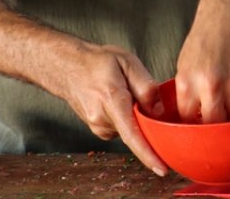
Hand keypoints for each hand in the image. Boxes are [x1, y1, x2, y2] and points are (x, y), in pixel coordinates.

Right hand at [59, 44, 165, 175]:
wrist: (67, 67)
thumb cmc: (97, 62)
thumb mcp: (127, 62)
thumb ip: (145, 86)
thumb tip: (158, 111)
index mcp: (111, 100)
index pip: (132, 135)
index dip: (148, 154)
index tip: (161, 168)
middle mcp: (102, 119)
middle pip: (138, 129)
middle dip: (147, 116)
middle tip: (136, 90)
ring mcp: (98, 127)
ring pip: (131, 128)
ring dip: (135, 115)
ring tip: (123, 91)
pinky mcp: (99, 130)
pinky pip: (123, 127)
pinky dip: (127, 117)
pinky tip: (118, 100)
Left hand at [175, 0, 229, 123]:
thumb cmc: (207, 35)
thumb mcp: (185, 64)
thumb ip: (188, 91)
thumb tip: (192, 115)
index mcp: (188, 82)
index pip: (188, 120)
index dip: (192, 125)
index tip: (196, 126)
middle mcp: (211, 86)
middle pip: (214, 126)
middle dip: (214, 129)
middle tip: (215, 127)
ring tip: (229, 112)